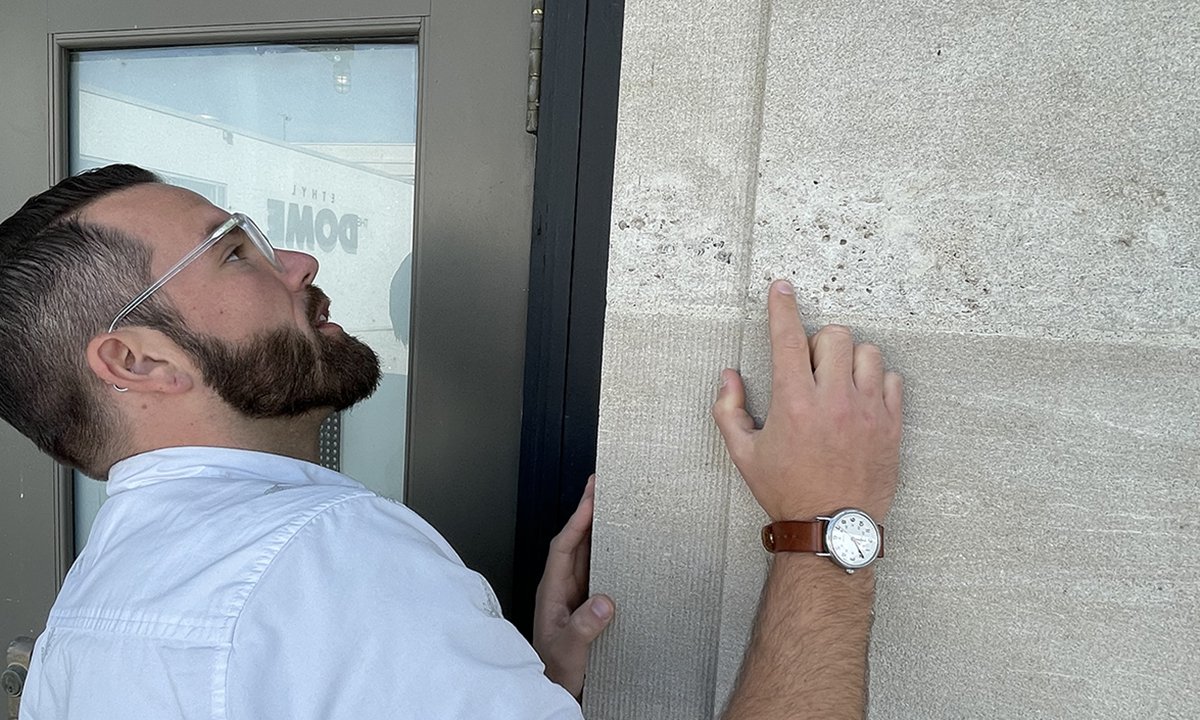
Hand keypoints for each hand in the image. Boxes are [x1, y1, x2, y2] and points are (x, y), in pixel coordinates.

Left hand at [533, 475, 614, 698]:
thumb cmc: (555, 672)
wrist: (556, 691)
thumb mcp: (569, 652)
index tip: (591, 498)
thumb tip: (604, 602)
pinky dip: (607, 551)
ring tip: (612, 502)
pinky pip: (597, 570)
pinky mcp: (587, 604)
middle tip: (601, 484)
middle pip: (574, 542)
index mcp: (552, 592)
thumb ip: (584, 628)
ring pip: (586, 553)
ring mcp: (574, 595)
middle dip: (587, 512)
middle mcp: (562, 588)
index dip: (577, 521)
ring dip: (597, 528)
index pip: (563, 547)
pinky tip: (621, 543)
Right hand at [711, 280, 902, 520]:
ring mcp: (868, 411)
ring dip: (850, 359)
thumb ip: (729, 410)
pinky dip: (876, 381)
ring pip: (868, 352)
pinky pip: (892, 380)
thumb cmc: (785, 490)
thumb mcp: (743, 454)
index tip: (781, 288)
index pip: (789, 339)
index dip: (782, 307)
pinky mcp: (891, 425)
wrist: (830, 528)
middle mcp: (834, 401)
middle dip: (820, 343)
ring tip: (839, 382)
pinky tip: (861, 399)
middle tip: (812, 368)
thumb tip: (729, 376)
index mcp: (794, 403)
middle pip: (835, 336)